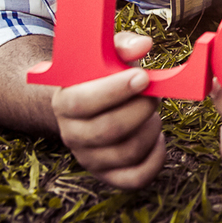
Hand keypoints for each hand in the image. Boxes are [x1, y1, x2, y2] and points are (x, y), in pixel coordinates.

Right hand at [51, 31, 165, 188]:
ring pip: (127, 152)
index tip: (142, 77)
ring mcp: (89, 158)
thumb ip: (123, 45)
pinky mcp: (109, 175)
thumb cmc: (104, 75)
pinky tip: (157, 137)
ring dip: (151, 128)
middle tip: (153, 94)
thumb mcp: (108, 55)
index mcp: (64, 101)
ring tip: (151, 112)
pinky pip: (137, 178)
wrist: (92, 104)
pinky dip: (156, 158)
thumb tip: (143, 44)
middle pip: (107, 130)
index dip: (114, 91)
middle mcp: (71, 134)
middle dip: (140, 108)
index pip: (81, 102)